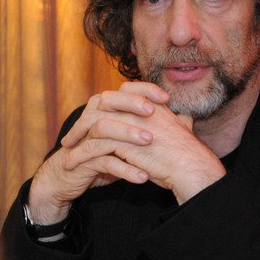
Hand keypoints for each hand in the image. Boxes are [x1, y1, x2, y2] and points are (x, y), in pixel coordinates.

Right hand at [26, 84, 163, 223]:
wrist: (67, 178)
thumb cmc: (102, 156)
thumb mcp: (128, 139)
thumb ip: (152, 126)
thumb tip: (183, 119)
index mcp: (104, 110)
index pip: (124, 90)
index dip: (144, 90)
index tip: (166, 99)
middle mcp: (93, 118)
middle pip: (110, 101)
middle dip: (132, 104)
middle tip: (152, 112)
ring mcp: (86, 138)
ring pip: (105, 128)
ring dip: (127, 133)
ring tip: (149, 141)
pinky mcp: (82, 160)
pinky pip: (104, 161)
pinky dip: (124, 170)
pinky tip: (142, 177)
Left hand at [59, 82, 225, 204]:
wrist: (192, 168)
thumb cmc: (189, 155)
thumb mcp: (184, 131)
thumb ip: (180, 121)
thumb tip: (183, 118)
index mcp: (153, 105)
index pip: (125, 91)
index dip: (107, 102)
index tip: (95, 116)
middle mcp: (139, 110)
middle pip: (101, 106)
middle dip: (83, 121)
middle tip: (72, 137)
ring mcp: (130, 125)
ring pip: (94, 124)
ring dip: (78, 138)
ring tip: (67, 151)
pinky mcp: (124, 143)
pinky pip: (94, 145)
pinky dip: (81, 154)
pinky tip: (71, 164)